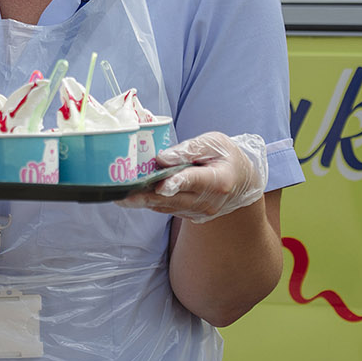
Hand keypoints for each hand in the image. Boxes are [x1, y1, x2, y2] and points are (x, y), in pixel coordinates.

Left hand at [119, 132, 267, 222]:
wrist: (241, 182)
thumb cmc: (226, 157)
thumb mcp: (213, 144)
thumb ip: (188, 149)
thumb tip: (162, 158)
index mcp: (218, 181)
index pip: (194, 181)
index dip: (175, 183)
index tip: (160, 185)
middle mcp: (208, 202)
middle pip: (173, 199)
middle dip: (146, 196)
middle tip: (122, 194)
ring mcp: (199, 212)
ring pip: (165, 206)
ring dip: (143, 200)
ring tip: (120, 195)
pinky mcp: (190, 216)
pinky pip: (166, 208)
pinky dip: (150, 201)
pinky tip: (132, 196)